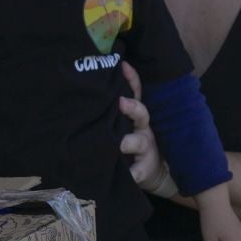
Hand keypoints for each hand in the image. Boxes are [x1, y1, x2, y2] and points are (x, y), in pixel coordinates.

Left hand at [117, 61, 162, 188]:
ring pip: (139, 142)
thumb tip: (91, 86)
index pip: (135, 93)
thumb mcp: (123, 124)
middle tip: (120, 102)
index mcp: (136, 116)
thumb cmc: (129, 143)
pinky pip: (137, 172)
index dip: (132, 79)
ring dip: (128, 142)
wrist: (149, 172)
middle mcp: (142, 128)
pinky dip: (131, 173)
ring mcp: (145, 148)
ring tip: (118, 144)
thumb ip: (111, 109)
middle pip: (141, 113)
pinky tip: (126, 174)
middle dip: (132, 108)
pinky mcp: (143, 169)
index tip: (124, 66)